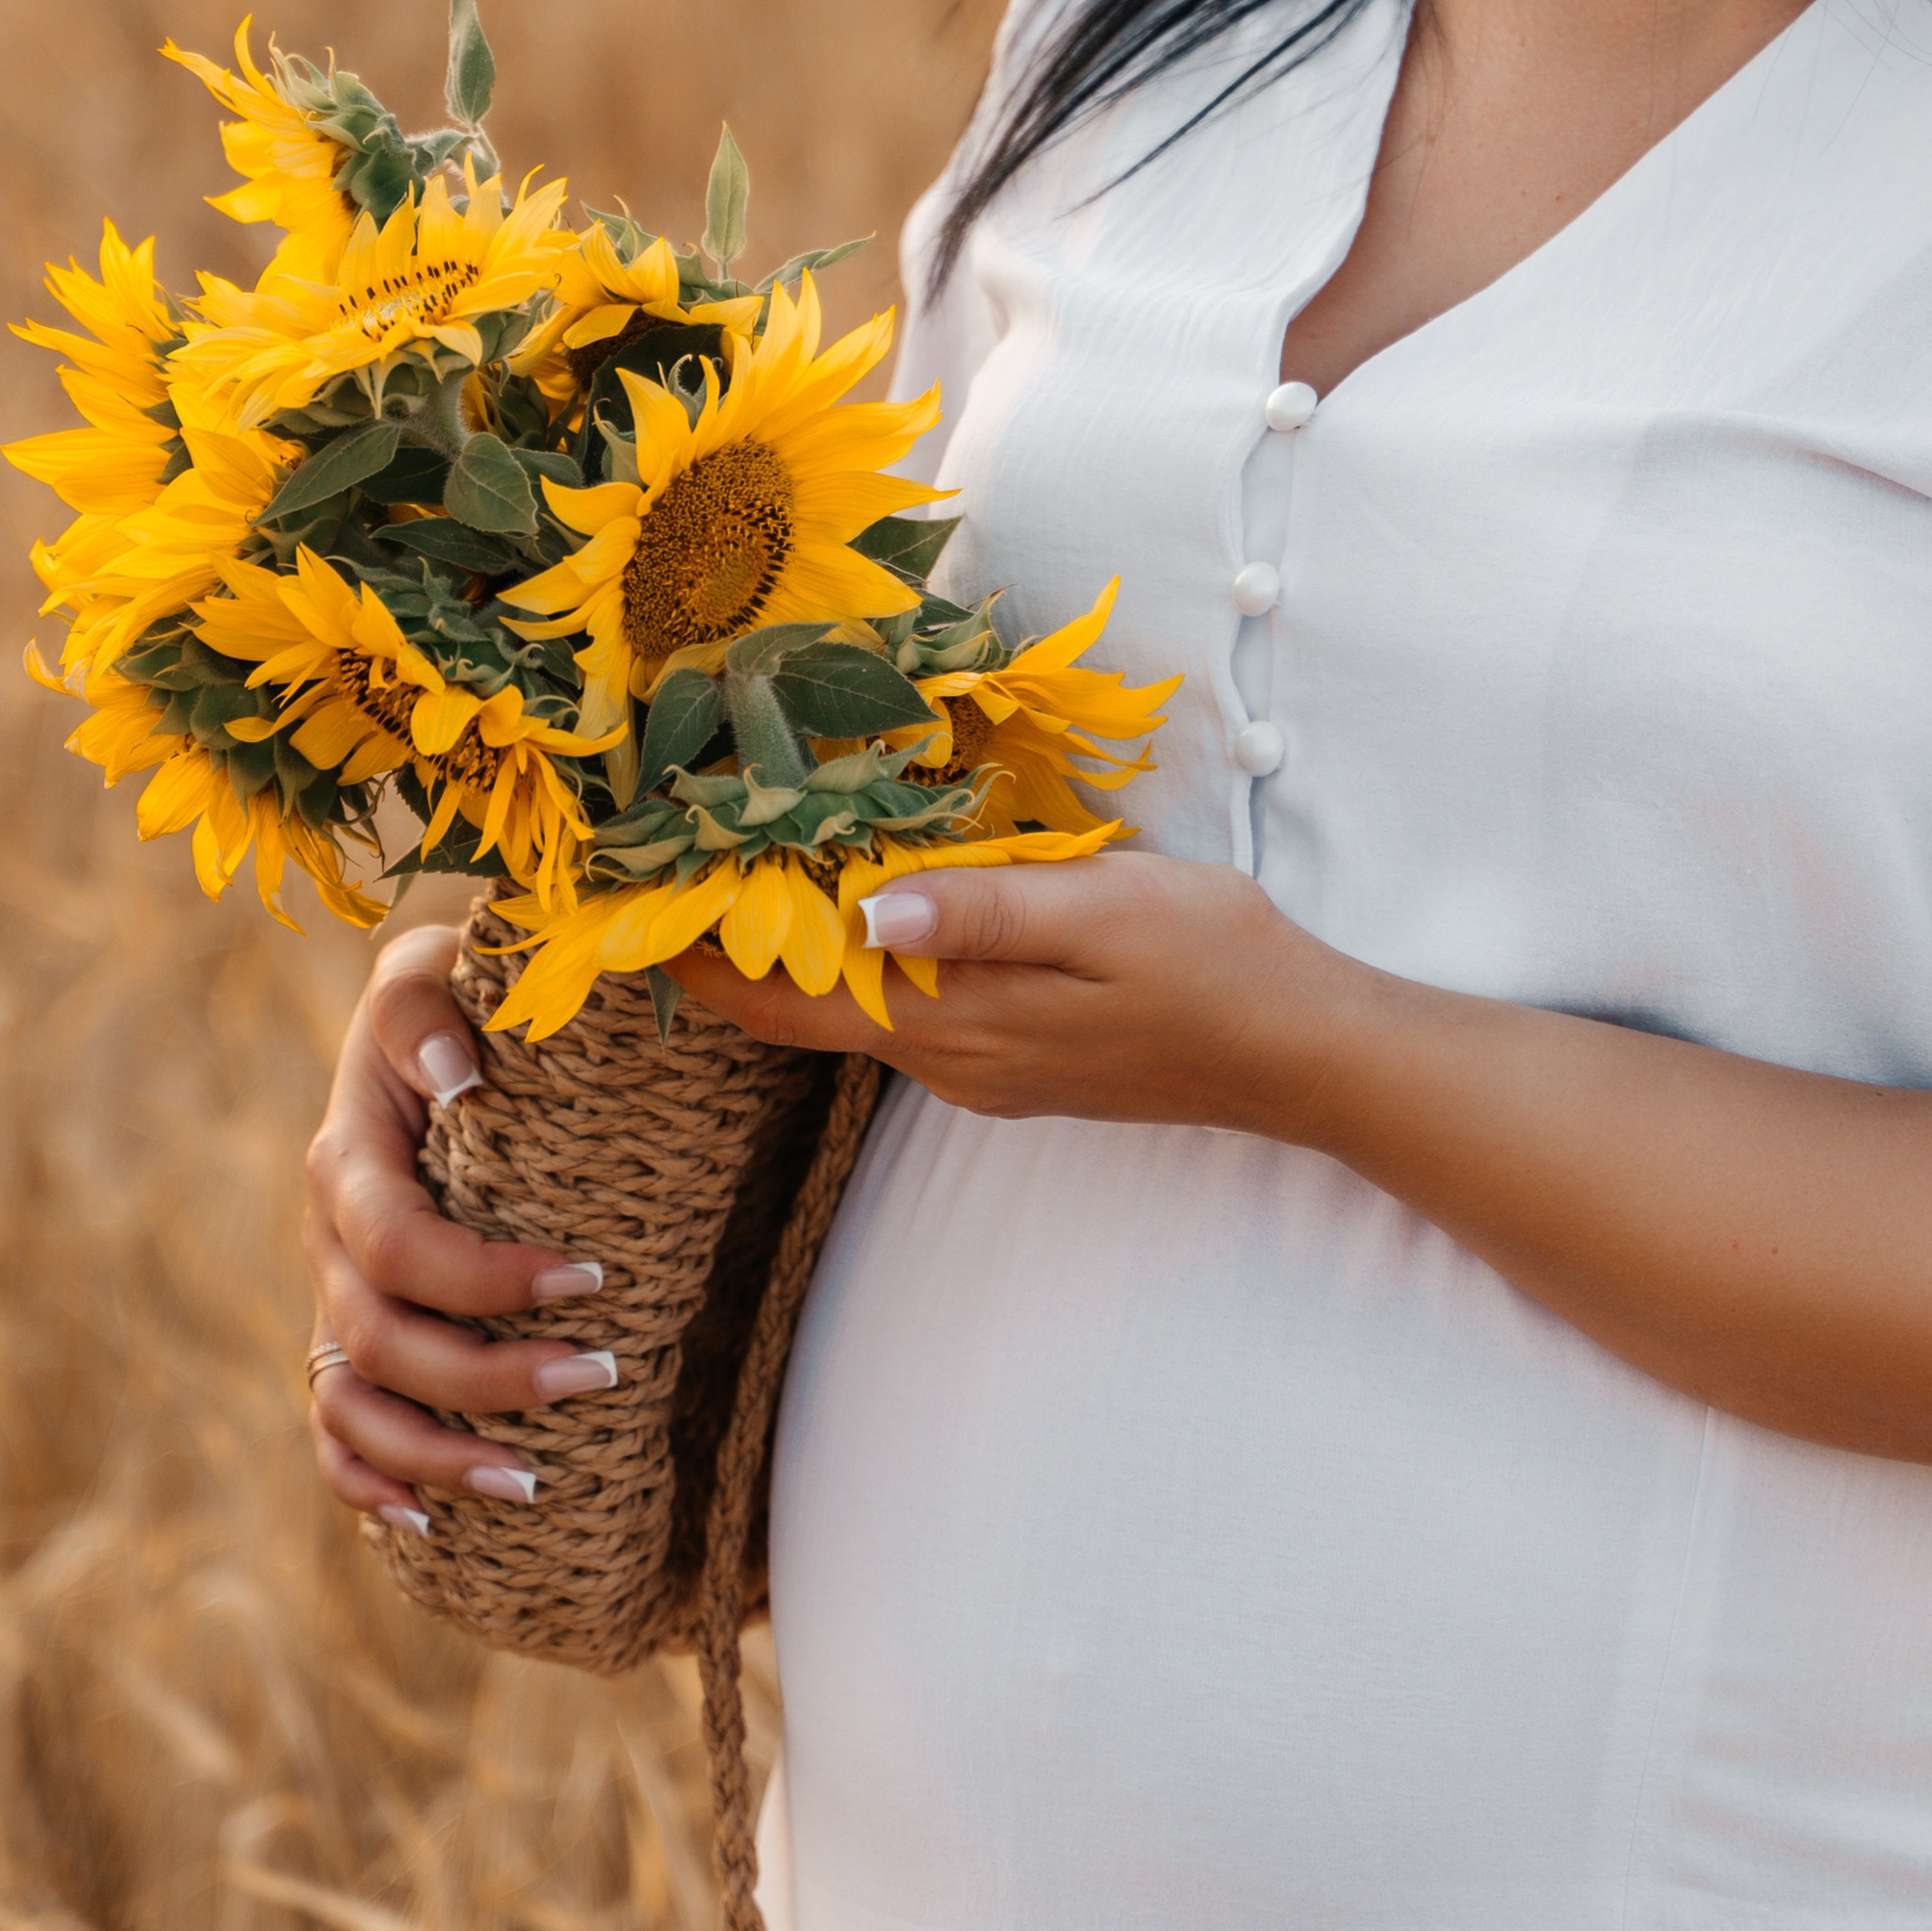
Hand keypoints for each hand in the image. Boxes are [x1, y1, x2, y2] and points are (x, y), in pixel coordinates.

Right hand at [302, 920, 620, 1527]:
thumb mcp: (430, 971)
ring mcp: (333, 1293)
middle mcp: (328, 1238)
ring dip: (432, 1457)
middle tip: (600, 1376)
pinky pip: (333, 1426)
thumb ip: (424, 1012)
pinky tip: (424, 1521)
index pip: (401, 1248)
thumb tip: (456, 1078)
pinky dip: (365, 1481)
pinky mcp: (349, 1328)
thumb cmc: (452, 991)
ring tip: (529, 1483)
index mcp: (347, 1158)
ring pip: (353, 1405)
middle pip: (384, 1343)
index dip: (487, 1280)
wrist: (428, 1014)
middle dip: (489, 1377)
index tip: (592, 1278)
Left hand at [667, 849, 1368, 1138]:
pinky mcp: (1018, 1057)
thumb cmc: (1215, 966)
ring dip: (791, 949)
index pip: (780, 1002)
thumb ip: (982, 910)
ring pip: (851, 1008)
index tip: (626, 899)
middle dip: (725, 947)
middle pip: (800, 1009)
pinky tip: (860, 906)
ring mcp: (984, 1067)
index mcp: (952, 1027)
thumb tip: (864, 909)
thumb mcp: (1102, 913)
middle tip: (663, 863)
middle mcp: (948, 1062)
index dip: (695, 957)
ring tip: (737, 867)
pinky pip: (905, 1010)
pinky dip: (859, 960)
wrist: (1305, 1052)